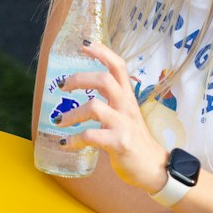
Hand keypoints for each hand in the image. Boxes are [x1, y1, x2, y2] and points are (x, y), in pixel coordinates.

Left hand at [53, 40, 170, 191]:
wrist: (153, 168)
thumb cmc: (134, 139)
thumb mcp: (125, 114)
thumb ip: (110, 102)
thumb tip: (84, 90)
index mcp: (127, 96)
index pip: (118, 66)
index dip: (102, 52)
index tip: (84, 43)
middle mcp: (126, 106)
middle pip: (104, 79)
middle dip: (79, 78)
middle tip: (62, 85)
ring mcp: (123, 124)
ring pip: (94, 107)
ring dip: (72, 114)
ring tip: (59, 120)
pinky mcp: (119, 143)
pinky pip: (91, 136)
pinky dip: (74, 139)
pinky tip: (67, 143)